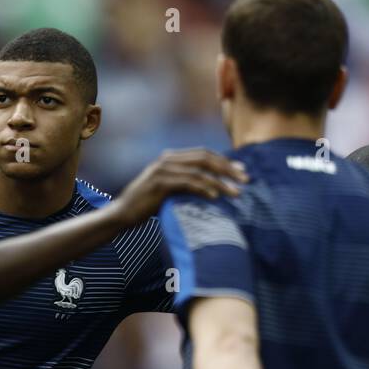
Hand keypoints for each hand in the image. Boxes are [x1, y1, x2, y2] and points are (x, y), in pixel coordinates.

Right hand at [113, 148, 247, 225]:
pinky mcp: (160, 183)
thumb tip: (212, 187)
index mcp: (171, 158)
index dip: (225, 162)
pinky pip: (188, 183)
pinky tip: (215, 197)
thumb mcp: (169, 191)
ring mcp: (163, 170)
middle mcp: (167, 159)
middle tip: (245, 180)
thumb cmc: (146, 206)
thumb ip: (186, 183)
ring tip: (235, 193)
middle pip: (205, 158)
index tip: (241, 173)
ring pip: (200, 171)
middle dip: (228, 169)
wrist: (122, 214)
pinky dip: (204, 189)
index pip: (204, 154)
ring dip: (221, 182)